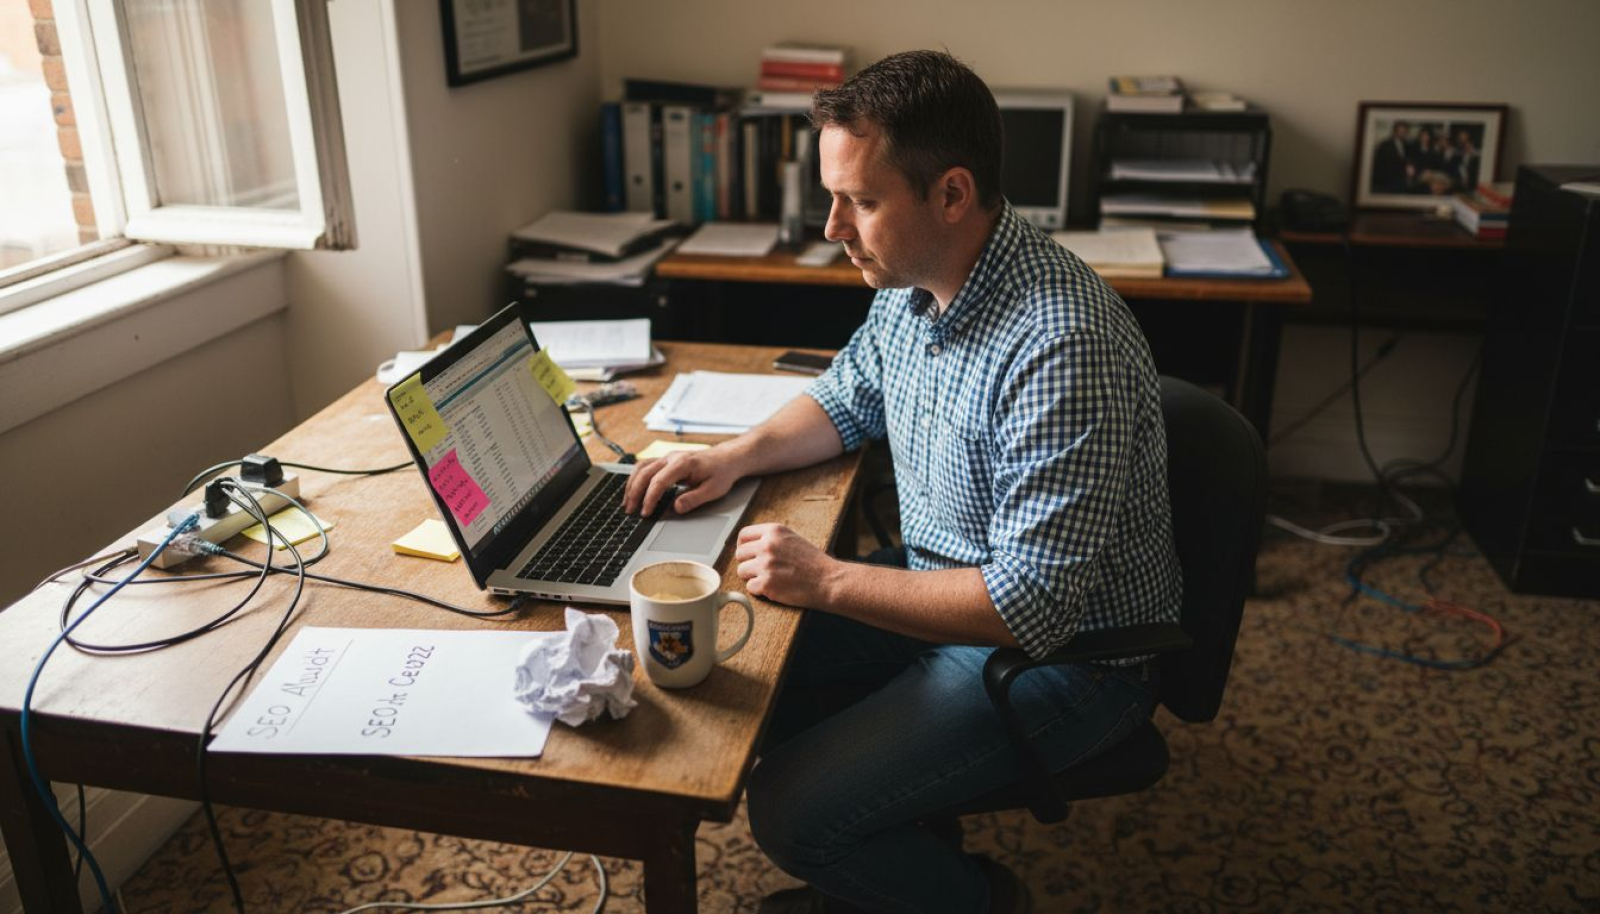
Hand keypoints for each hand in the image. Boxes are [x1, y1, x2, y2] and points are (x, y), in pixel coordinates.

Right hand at [622, 448, 741, 515]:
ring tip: (627, 502)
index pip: (659, 481)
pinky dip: (636, 479)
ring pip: (641, 467)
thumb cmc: (721, 473)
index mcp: (683, 463)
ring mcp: (667, 457)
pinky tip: (633, 490)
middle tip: (630, 511)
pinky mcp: (666, 461)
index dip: (650, 498)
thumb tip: (676, 508)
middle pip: (645, 473)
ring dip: (632, 484)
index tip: (645, 512)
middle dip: (634, 492)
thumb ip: (694, 499)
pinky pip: (645, 466)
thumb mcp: (713, 490)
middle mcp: (672, 457)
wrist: (726, 458)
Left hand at [733, 523, 838, 606]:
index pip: (743, 535)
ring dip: (752, 577)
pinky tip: (774, 588)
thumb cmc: (812, 562)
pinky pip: (750, 587)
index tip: (747, 554)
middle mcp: (767, 545)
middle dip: (748, 563)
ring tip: (770, 579)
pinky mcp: (766, 583)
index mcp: (774, 531)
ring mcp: (766, 564)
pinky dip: (760, 591)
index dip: (743, 546)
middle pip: (740, 554)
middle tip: (761, 570)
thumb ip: (771, 539)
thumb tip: (747, 545)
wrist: (828, 580)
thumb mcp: (792, 539)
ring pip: (741, 571)